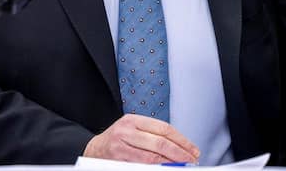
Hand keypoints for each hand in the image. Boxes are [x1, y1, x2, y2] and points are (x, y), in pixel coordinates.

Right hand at [84, 113, 199, 163]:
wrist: (92, 149)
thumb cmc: (117, 139)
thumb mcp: (134, 129)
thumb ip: (154, 135)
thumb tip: (180, 147)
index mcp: (133, 120)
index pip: (164, 129)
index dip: (181, 140)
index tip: (192, 149)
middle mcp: (126, 131)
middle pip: (160, 143)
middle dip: (179, 154)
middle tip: (191, 160)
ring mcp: (120, 147)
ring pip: (151, 158)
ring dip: (169, 164)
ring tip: (181, 166)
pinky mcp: (116, 161)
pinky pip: (140, 167)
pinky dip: (155, 169)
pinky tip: (165, 169)